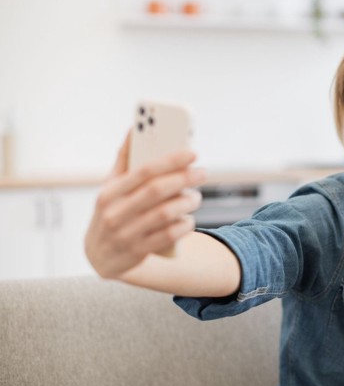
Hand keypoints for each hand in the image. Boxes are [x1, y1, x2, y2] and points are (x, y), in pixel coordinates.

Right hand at [84, 131, 207, 278]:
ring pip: (165, 214)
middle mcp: (115, 213)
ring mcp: (126, 234)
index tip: (193, 153)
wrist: (99, 256)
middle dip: (184, 179)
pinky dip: (183, 226)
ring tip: (196, 197)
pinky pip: (168, 236)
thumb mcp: (111, 188)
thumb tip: (134, 128)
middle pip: (157, 191)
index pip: (143, 171)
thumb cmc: (111, 212)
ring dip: (187, 203)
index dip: (170, 160)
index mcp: (110, 192)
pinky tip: (189, 219)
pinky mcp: (138, 252)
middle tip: (202, 173)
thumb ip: (124, 160)